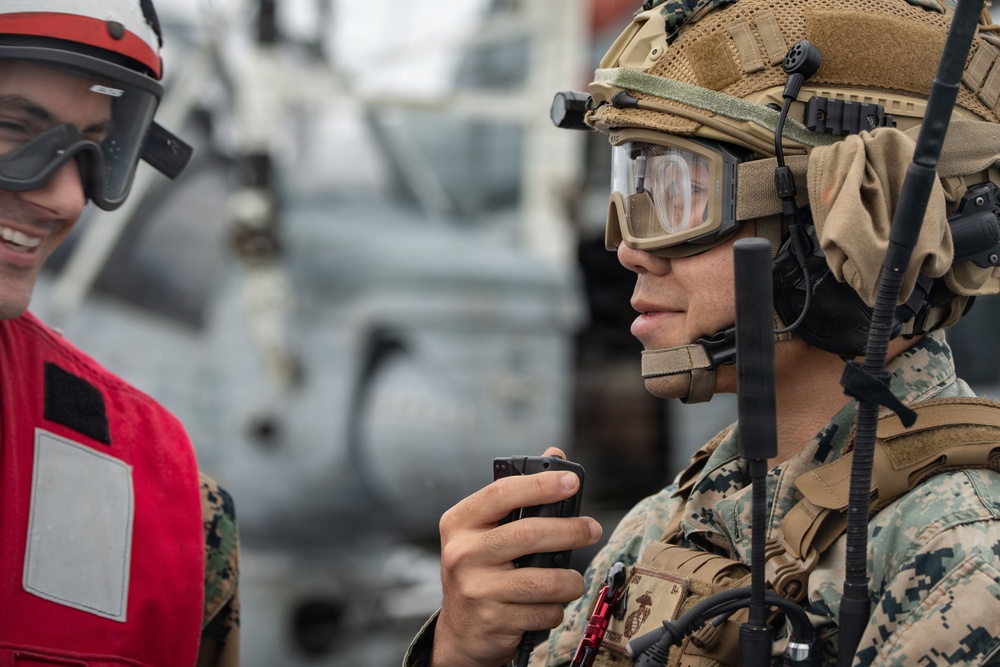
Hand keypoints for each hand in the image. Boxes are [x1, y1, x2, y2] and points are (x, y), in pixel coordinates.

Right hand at [430, 447, 602, 666]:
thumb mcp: (487, 531)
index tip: (572, 481)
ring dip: (570, 581)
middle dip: (570, 530)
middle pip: (528, 534)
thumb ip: (519, 496)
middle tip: (593, 529)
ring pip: (544, 580)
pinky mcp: (493, 620)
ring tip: (573, 580)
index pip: (502, 493)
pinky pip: (544, 611)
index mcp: (459, 522)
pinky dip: (555, 609)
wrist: (460, 634)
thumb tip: (555, 455)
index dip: (540, 485)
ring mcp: (475, 589)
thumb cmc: (481, 571)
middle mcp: (461, 553)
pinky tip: (547, 606)